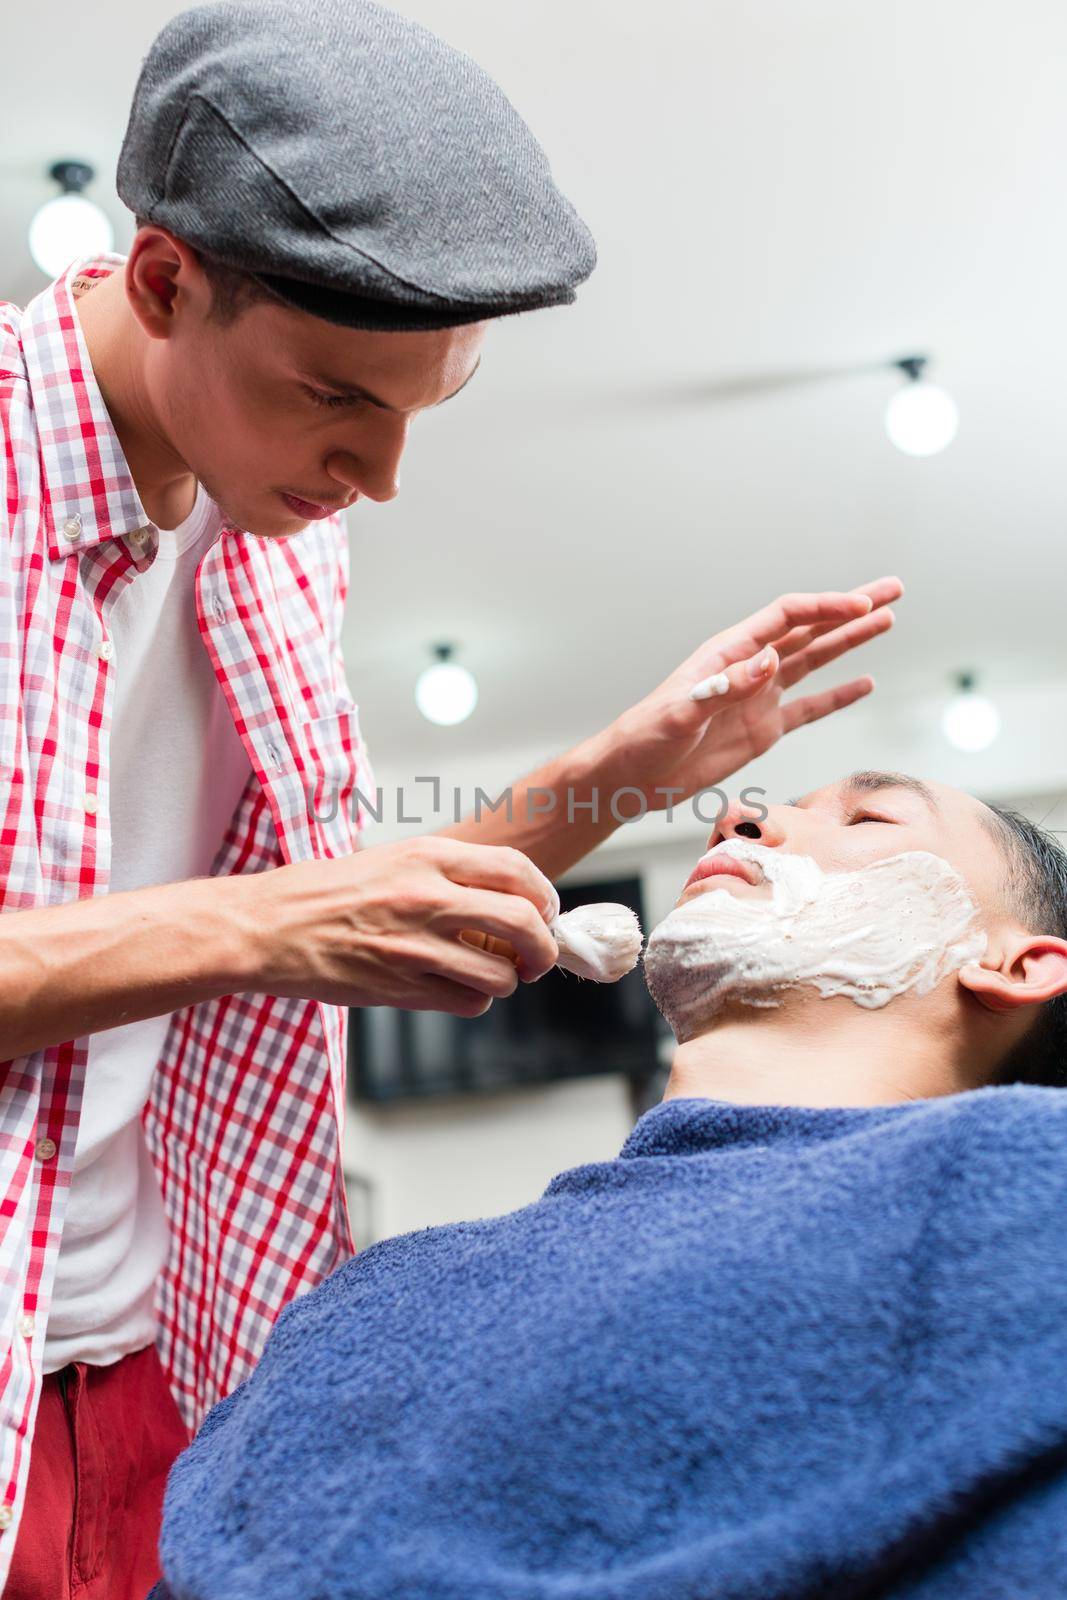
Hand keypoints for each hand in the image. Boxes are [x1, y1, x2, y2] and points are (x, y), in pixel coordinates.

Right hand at [243, 836, 560, 1014]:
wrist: (266, 927)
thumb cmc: (325, 893)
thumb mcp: (392, 860)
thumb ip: (448, 875)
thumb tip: (508, 900)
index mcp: (428, 857)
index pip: (518, 871)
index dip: (545, 897)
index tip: (545, 912)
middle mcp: (427, 897)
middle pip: (524, 923)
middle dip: (543, 947)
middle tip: (537, 957)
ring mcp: (414, 945)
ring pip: (501, 974)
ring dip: (503, 981)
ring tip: (483, 975)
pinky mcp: (399, 987)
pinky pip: (467, 1002)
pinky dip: (471, 1001)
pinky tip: (452, 989)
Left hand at [603, 576, 902, 808]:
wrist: (628, 777)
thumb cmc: (644, 739)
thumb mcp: (682, 713)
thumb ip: (726, 688)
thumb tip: (770, 659)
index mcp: (729, 653)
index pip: (787, 618)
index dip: (826, 608)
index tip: (862, 606)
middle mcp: (748, 667)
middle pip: (809, 628)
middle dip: (851, 610)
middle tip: (894, 589)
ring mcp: (758, 698)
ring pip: (814, 661)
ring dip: (850, 642)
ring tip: (889, 620)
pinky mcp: (762, 730)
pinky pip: (809, 708)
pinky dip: (838, 696)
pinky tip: (866, 684)